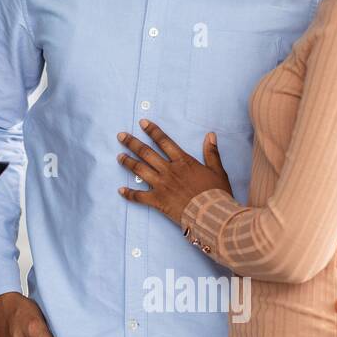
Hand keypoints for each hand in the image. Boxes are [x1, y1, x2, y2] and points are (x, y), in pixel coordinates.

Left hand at [117, 119, 231, 225]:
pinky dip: (129, 194)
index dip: (152, 131)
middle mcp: (169, 170)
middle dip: (132, 143)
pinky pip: (139, 196)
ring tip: (119, 157)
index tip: (142, 123)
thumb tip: (211, 135)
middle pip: (146, 153)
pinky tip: (120, 191)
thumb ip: (211, 152)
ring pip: (140, 170)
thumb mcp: (217, 170)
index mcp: (183, 161)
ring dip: (128, 162)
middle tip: (120, 136)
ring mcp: (161, 185)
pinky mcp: (158, 201)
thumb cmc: (216, 193)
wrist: (212, 214)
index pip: (164, 141)